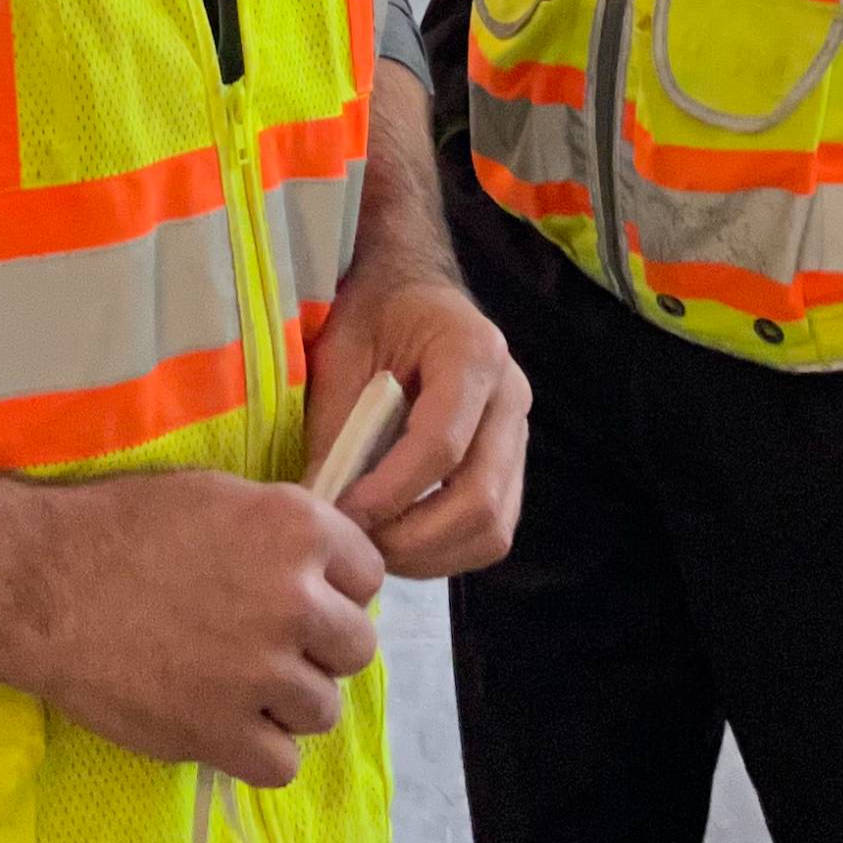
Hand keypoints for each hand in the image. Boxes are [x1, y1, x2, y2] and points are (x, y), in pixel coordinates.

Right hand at [4, 472, 382, 786]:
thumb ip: (282, 531)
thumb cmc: (124, 527)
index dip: (334, 589)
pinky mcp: (218, 732)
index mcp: (297, 529)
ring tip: (239, 684)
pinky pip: (281, 763)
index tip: (299, 596)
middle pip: (356, 648)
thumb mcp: (219, 497)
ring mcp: (259, 671)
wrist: (44, 583)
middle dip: (318, 649)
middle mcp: (292, 599)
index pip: (369, 576)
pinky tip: (226, 722)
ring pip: (322, 709)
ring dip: (288, 702)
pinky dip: (258, 750)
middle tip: (269, 644)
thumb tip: (326, 567)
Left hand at [303, 271, 529, 577]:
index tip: (341, 515)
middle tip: (355, 546)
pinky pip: (492, 528)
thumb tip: (323, 510)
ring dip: (431, 555)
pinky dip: (446, 551)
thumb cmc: (371, 312)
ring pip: (493, 526)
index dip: (390, 492)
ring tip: (374, 549)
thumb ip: (338, 428)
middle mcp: (511, 395)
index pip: (441, 444)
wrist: (409, 287)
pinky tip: (400, 540)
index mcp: (473, 352)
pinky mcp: (511, 464)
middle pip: (479, 498)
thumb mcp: (341, 354)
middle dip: (412, 539)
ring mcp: (518, 433)